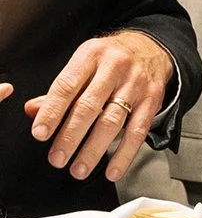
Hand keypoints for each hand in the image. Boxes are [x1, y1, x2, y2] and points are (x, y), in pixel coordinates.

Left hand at [26, 29, 173, 183]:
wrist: (151, 48)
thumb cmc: (111, 59)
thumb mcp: (84, 63)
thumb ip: (61, 90)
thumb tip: (33, 111)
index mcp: (91, 55)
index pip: (67, 86)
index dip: (52, 112)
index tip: (41, 133)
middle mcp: (114, 68)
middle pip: (89, 107)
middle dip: (70, 136)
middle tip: (57, 157)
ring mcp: (136, 84)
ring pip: (112, 122)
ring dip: (94, 150)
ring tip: (79, 168)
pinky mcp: (152, 100)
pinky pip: (137, 131)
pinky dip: (124, 154)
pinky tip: (112, 170)